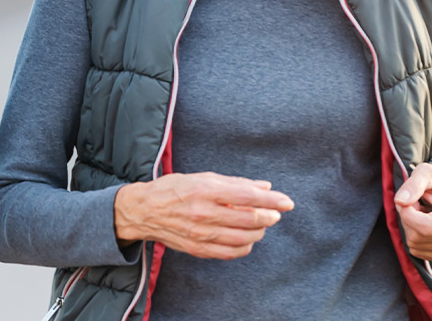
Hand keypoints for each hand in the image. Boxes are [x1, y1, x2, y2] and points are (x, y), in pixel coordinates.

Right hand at [113, 173, 293, 259]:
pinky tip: (247, 239)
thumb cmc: (174, 189)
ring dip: (259, 232)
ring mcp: (201, 234)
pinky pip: (230, 253)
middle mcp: (204, 213)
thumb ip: (235, 183)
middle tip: (275, 213)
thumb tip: (265, 187)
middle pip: (249, 219)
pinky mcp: (198, 249)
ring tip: (261, 224)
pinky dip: (245, 247)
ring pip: (243, 238)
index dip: (272, 200)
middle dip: (269, 216)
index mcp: (205, 191)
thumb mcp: (203, 177)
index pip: (248, 197)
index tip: (287, 202)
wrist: (144, 210)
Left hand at [394, 157, 431, 261]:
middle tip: (415, 204)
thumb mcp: (424, 172)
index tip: (406, 200)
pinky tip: (422, 224)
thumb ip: (412, 185)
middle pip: (417, 236)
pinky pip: (416, 251)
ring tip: (420, 212)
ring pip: (414, 244)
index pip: (425, 227)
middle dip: (407, 219)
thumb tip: (400, 202)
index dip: (407, 215)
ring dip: (410, 227)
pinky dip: (413, 237)